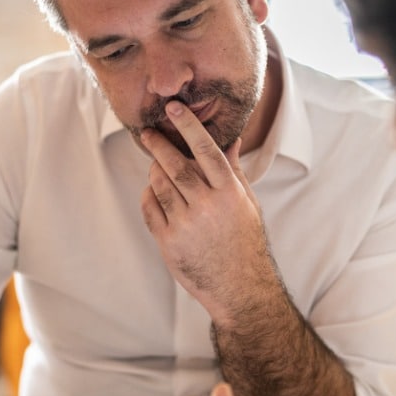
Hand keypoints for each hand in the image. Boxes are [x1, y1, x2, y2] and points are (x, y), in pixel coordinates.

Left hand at [139, 101, 279, 319]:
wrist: (240, 287)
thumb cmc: (245, 241)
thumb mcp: (247, 203)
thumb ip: (234, 170)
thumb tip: (231, 139)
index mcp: (230, 193)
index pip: (206, 150)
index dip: (188, 126)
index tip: (174, 108)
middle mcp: (207, 206)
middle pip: (175, 165)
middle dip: (159, 145)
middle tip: (149, 132)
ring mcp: (186, 225)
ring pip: (159, 185)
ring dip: (153, 170)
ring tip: (155, 165)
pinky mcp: (169, 242)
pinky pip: (150, 209)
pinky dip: (148, 195)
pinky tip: (153, 192)